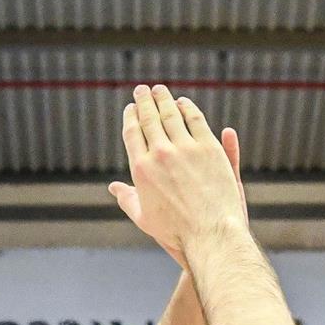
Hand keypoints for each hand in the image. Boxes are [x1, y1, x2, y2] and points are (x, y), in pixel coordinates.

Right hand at [116, 85, 248, 263]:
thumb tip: (113, 188)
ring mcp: (186, 149)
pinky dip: (188, 109)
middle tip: (143, 90)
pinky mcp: (209, 148)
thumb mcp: (144, 218)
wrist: (210, 234)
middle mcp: (160, 154)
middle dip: (144, 100)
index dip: (131, 117)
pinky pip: (196, 121)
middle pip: (149, 118)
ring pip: (172, 114)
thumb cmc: (176, 232)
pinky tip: (184, 104)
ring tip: (160, 91)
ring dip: (164, 99)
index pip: (132, 133)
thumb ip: (127, 199)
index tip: (131, 108)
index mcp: (141, 169)